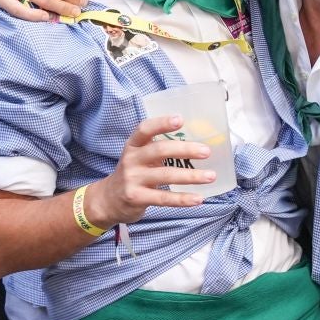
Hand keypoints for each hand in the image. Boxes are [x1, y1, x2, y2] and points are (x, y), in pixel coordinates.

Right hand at [87, 115, 214, 228]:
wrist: (108, 200)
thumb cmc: (134, 172)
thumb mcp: (140, 156)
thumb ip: (160, 148)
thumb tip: (199, 141)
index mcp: (134, 145)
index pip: (144, 129)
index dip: (161, 123)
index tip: (180, 119)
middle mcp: (131, 160)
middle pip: (159, 150)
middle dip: (185, 150)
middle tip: (206, 151)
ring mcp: (132, 179)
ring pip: (166, 175)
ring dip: (191, 176)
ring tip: (211, 176)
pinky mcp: (136, 197)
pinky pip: (163, 198)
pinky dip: (182, 199)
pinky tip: (199, 198)